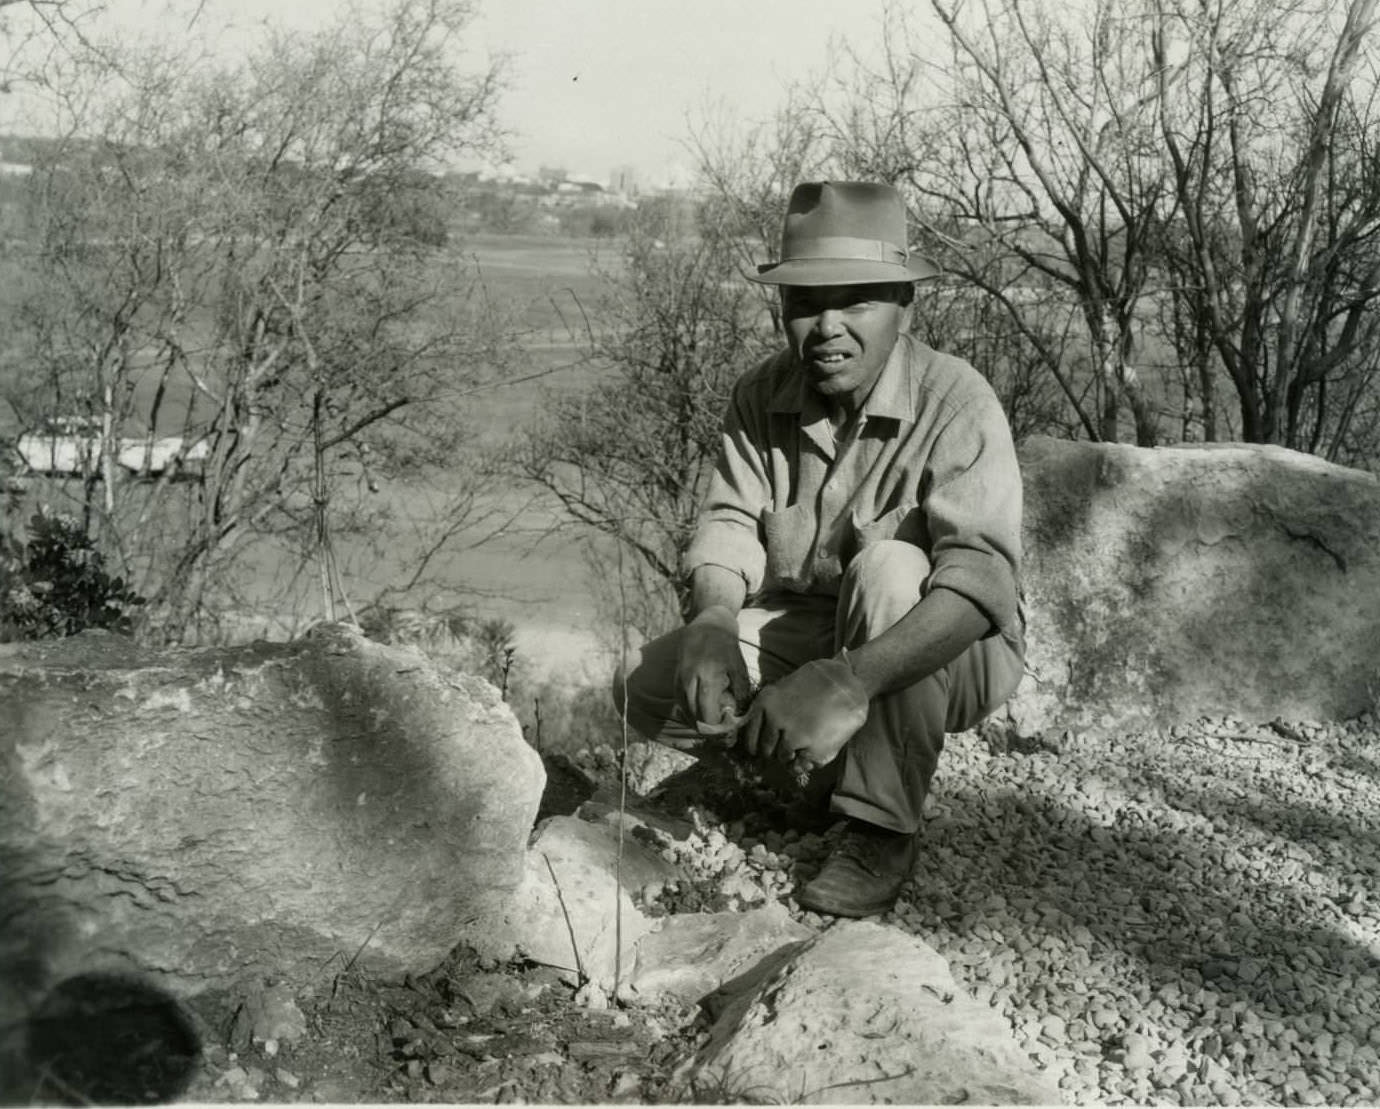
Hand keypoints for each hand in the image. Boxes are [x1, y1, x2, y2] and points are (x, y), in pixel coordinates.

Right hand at [675, 606, 750, 729]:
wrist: (706, 626)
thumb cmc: (726, 646)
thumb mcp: (738, 667)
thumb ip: (740, 692)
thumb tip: (739, 715)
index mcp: (708, 678)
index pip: (708, 714)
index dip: (717, 728)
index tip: (728, 730)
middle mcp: (690, 681)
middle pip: (695, 717)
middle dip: (708, 728)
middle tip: (721, 732)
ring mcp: (680, 680)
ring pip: (685, 712)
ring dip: (697, 722)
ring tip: (712, 725)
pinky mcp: (675, 679)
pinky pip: (680, 703)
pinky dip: (689, 712)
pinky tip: (700, 715)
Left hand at [740, 654, 869, 770]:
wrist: (847, 684)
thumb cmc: (816, 684)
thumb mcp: (784, 688)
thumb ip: (768, 710)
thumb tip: (753, 735)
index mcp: (765, 702)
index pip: (750, 736)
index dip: (755, 746)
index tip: (758, 751)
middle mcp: (775, 719)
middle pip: (766, 750)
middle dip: (775, 751)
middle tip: (788, 746)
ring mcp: (793, 736)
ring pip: (783, 758)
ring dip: (791, 757)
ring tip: (804, 745)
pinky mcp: (812, 749)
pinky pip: (800, 766)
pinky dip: (804, 763)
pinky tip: (812, 752)